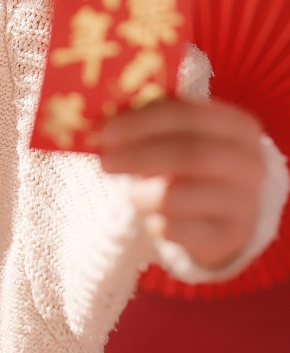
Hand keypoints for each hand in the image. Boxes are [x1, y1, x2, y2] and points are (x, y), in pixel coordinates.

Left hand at [94, 98, 265, 269]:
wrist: (229, 209)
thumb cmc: (194, 162)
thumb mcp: (181, 136)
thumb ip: (150, 124)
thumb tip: (103, 126)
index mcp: (237, 125)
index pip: (187, 114)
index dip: (142, 122)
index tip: (105, 131)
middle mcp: (248, 162)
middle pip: (189, 154)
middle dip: (139, 156)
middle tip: (105, 161)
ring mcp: (243, 203)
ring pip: (181, 195)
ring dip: (144, 193)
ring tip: (131, 194)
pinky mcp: (228, 237)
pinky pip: (180, 231)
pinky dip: (157, 223)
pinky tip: (152, 217)